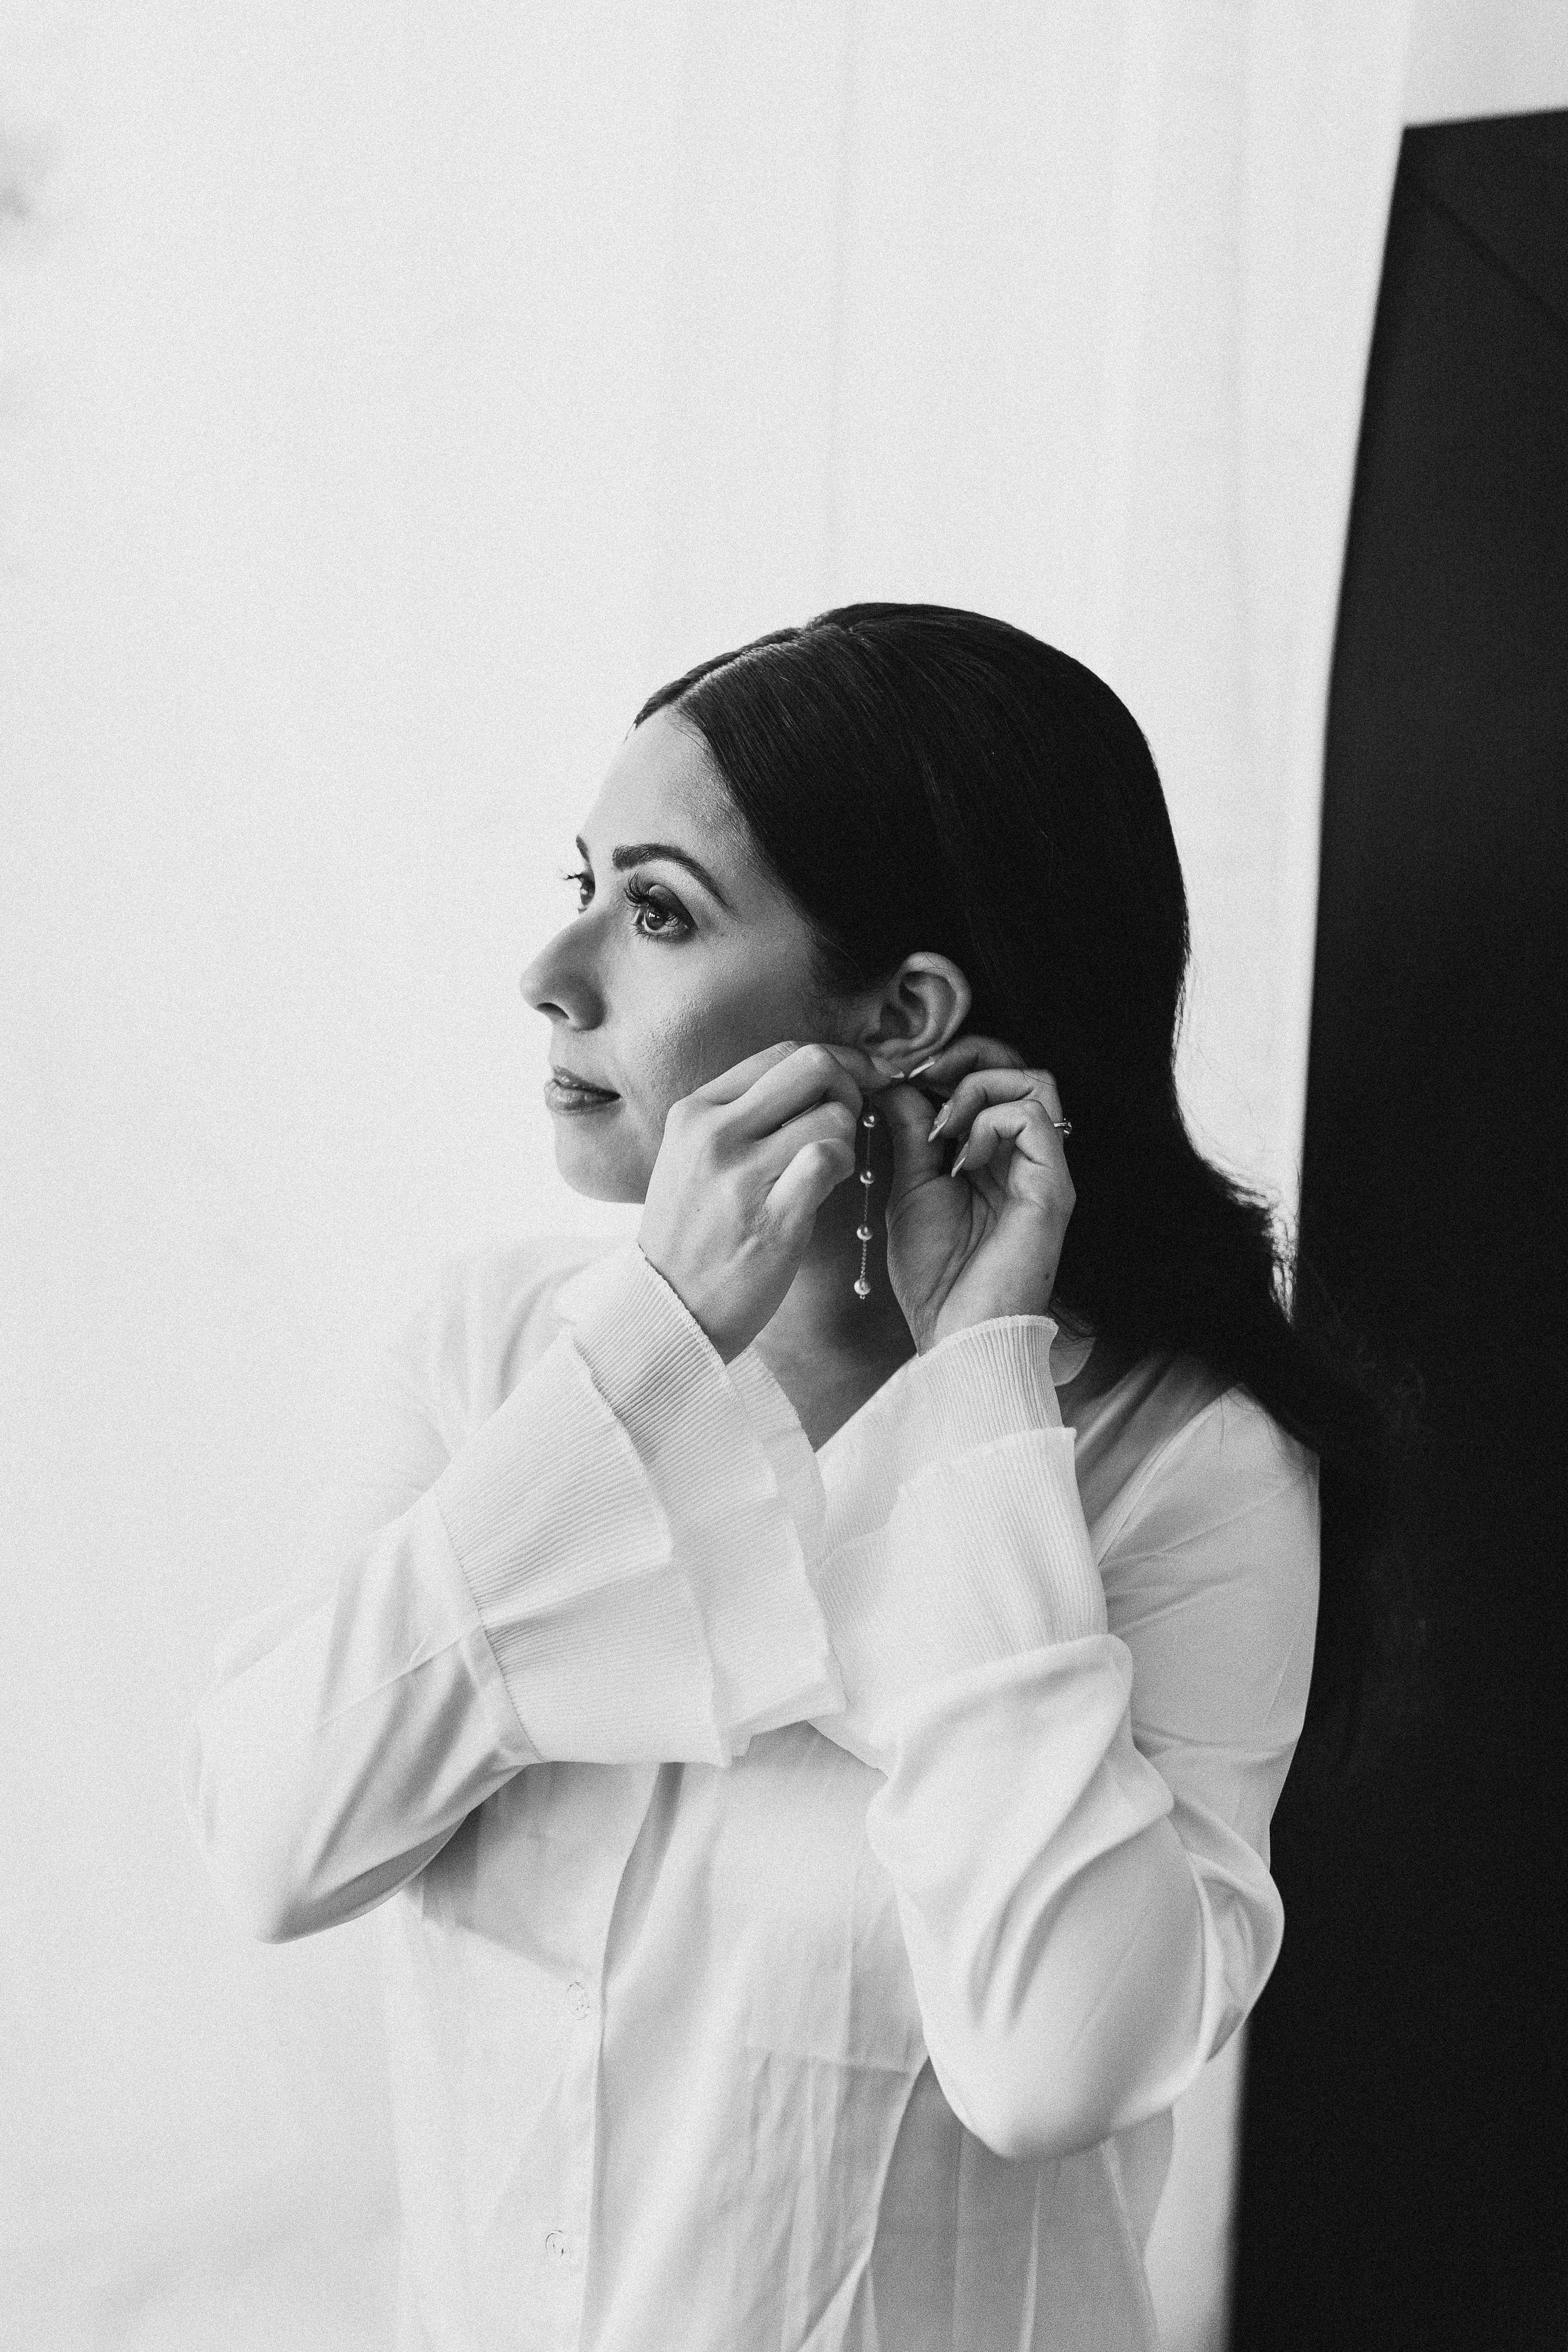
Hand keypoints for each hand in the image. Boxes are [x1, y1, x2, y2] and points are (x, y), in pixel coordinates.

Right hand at [638, 1040, 864, 1362]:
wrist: (667, 1307)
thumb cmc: (688, 1233)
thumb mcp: (689, 1158)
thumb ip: (737, 1117)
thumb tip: (807, 1083)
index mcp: (694, 1112)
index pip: (781, 1054)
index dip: (831, 1063)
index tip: (848, 1085)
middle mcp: (714, 1133)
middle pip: (813, 1065)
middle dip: (848, 1086)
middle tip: (847, 1119)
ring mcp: (741, 1175)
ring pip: (832, 1114)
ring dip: (847, 1136)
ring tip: (829, 1165)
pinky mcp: (771, 1218)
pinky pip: (828, 1160)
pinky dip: (843, 1166)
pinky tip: (830, 1185)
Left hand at [859, 1033, 1075, 1353]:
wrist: (956, 1336)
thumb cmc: (936, 1276)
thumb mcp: (911, 1189)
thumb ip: (912, 1135)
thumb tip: (898, 1084)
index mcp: (995, 1155)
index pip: (993, 1077)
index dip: (951, 1062)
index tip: (904, 1074)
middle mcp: (1026, 1157)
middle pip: (1020, 1066)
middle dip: (968, 1056)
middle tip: (924, 1077)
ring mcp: (1044, 1170)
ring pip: (1036, 1080)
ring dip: (979, 1087)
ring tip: (943, 1126)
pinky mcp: (1053, 1188)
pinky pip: (1033, 1118)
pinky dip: (990, 1121)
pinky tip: (963, 1158)